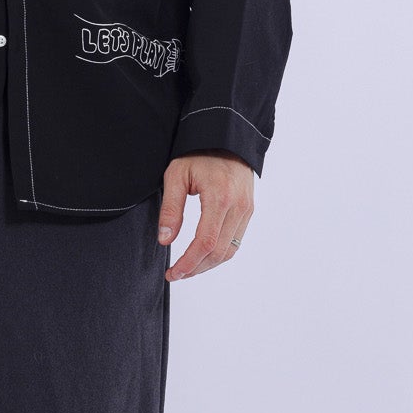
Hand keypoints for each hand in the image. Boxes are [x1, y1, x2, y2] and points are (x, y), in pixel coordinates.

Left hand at [157, 149, 253, 278]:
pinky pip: (236, 241)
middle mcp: (238, 207)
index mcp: (220, 198)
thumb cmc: (199, 153)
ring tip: (187, 269)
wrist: (226, 137)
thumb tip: (165, 240)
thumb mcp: (176, 176)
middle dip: (196, 268)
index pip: (205, 242)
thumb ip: (171, 209)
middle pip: (219, 252)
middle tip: (176, 274)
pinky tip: (202, 256)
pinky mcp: (248, 211)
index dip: (188, 263)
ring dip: (208, 264)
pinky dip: (219, 254)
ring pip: (230, 250)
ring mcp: (246, 210)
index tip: (173, 273)